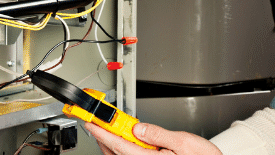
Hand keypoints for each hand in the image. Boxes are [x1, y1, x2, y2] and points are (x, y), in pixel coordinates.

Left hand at [86, 122, 222, 154]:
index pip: (119, 144)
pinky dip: (120, 148)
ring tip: (105, 128)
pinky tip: (123, 139)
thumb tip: (139, 127)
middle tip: (94, 122)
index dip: (103, 132)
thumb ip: (158, 134)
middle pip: (116, 152)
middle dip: (103, 137)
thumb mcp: (183, 142)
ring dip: (110, 143)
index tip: (91, 122)